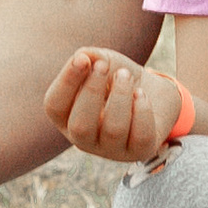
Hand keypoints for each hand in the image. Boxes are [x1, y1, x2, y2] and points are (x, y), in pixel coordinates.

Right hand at [45, 46, 186, 164]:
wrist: (152, 92)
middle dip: (92, 90)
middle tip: (104, 65)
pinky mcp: (139, 152)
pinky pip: (141, 137)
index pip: (55, 107)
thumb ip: (89, 56)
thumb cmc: (117, 77)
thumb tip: (82, 57)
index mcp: (66, 118)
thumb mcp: (102, 61)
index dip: (66, 82)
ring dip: (120, 96)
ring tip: (126, 75)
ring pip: (113, 130)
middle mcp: (84, 139)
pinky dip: (142, 110)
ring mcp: (111, 149)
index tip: (82, 59)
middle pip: (80, 126)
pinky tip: (141, 94)